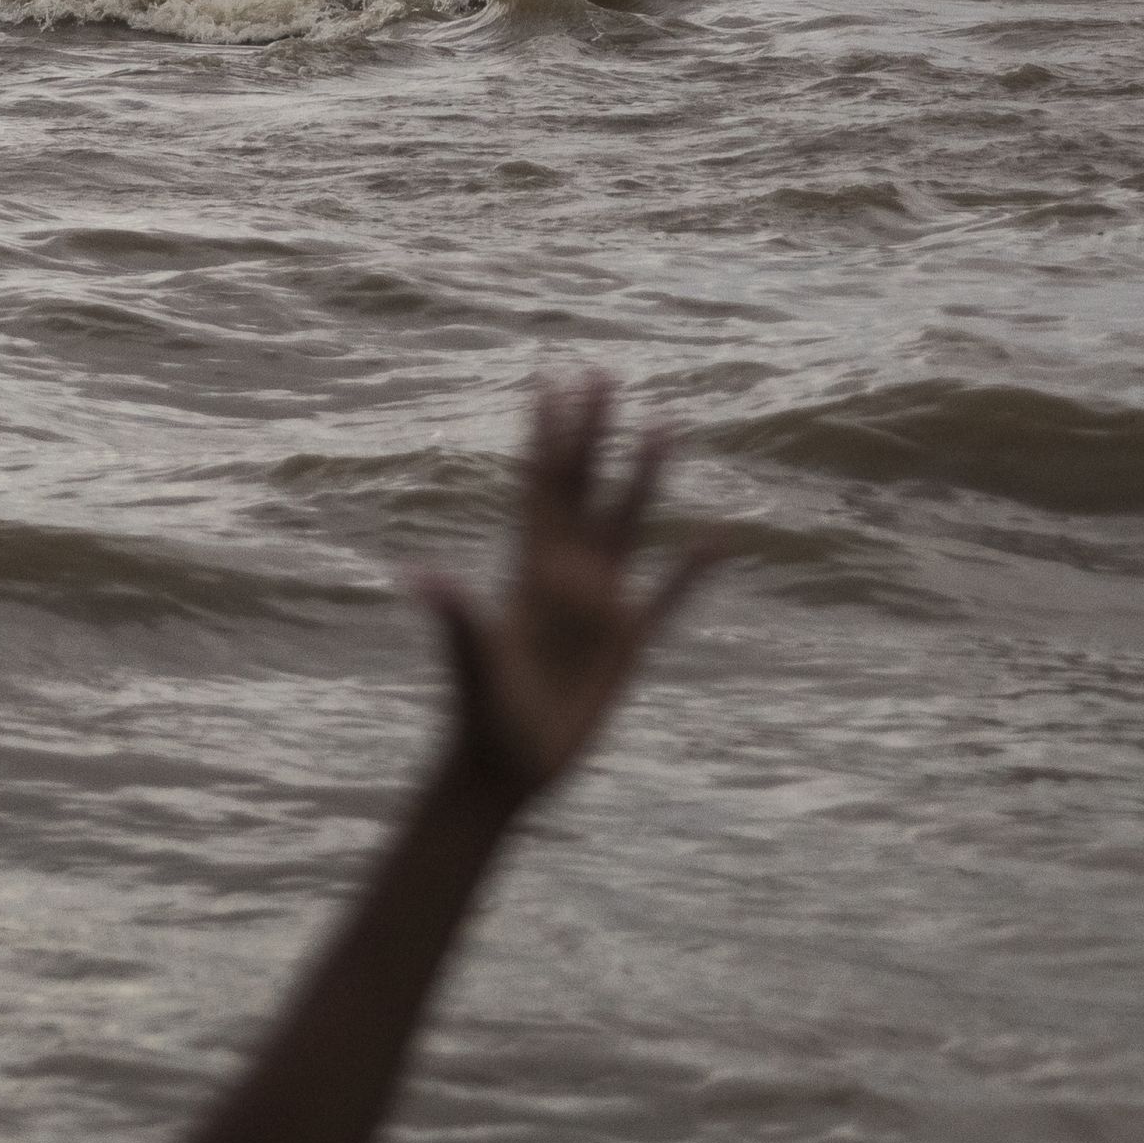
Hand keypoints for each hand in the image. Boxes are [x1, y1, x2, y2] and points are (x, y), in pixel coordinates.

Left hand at [415, 372, 720, 808]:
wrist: (506, 769)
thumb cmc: (481, 716)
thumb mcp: (472, 664)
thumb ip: (458, 619)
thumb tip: (423, 577)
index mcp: (530, 568)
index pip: (542, 484)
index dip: (548, 434)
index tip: (555, 380)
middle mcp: (566, 573)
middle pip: (585, 485)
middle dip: (593, 432)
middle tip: (604, 374)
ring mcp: (599, 604)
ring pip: (628, 523)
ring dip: (644, 477)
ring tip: (664, 425)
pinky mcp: (627, 644)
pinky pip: (668, 596)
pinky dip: (693, 570)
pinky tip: (720, 540)